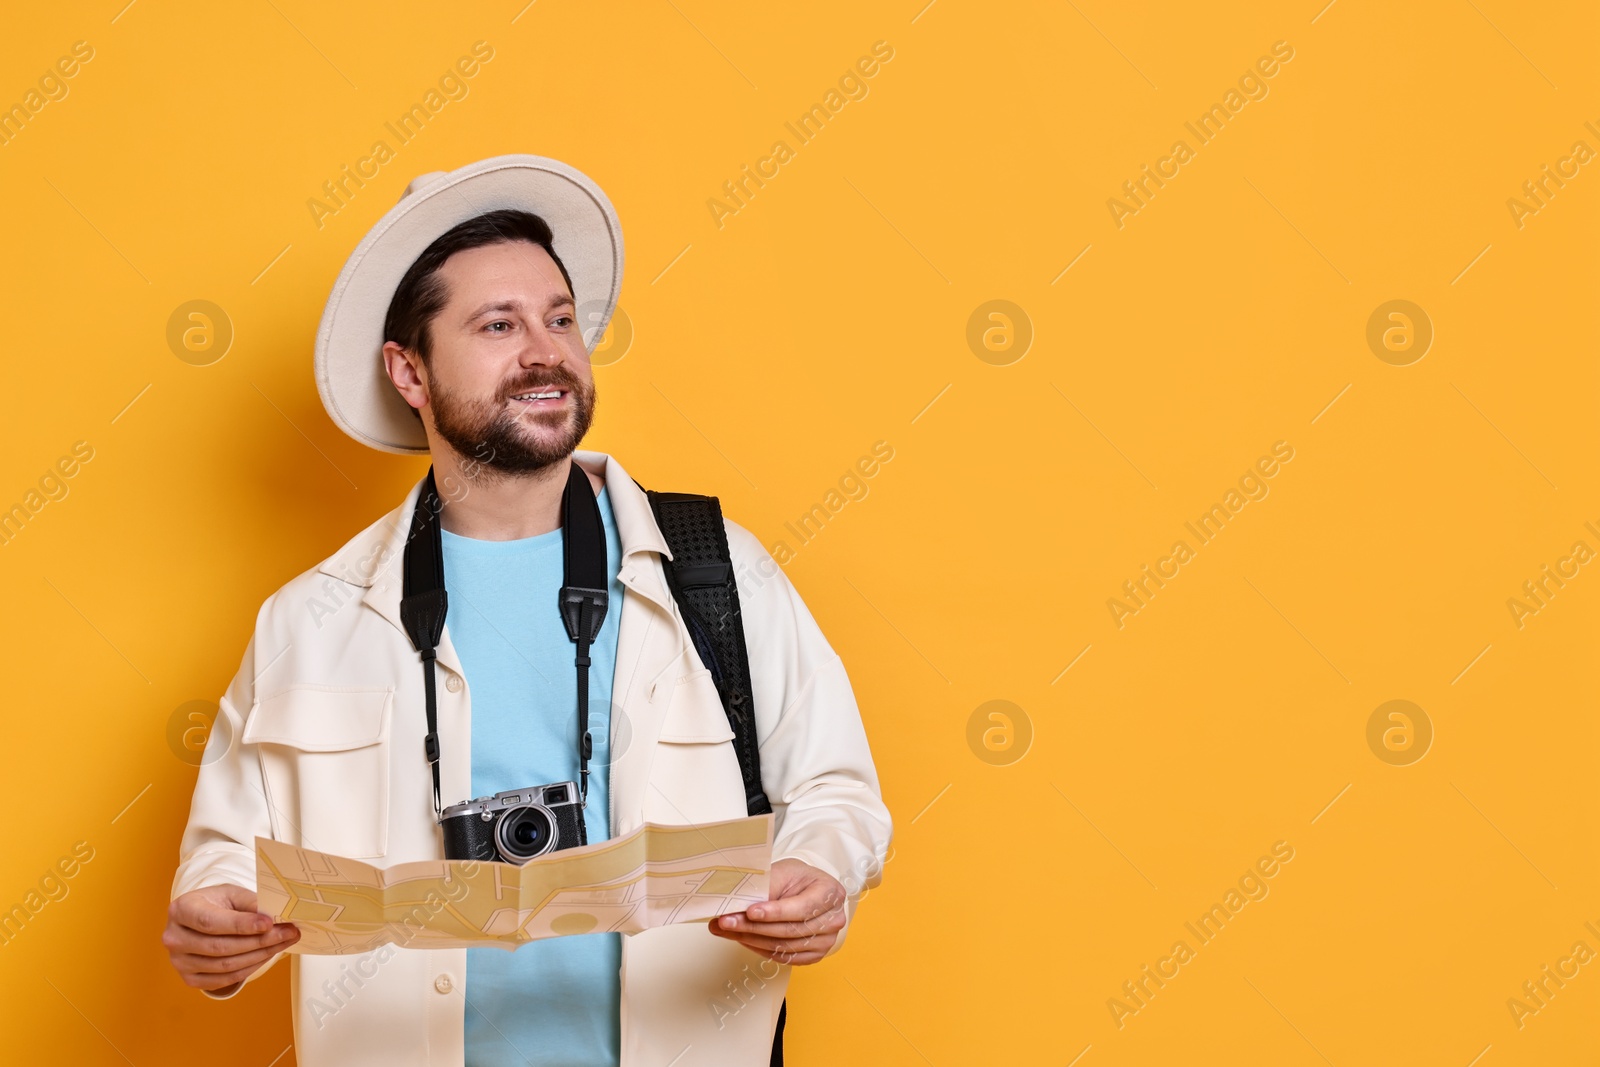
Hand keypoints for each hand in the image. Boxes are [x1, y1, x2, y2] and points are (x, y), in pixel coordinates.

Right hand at [163, 884, 299, 992]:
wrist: (200, 918)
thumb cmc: (217, 903)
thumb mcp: (232, 894)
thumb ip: (251, 903)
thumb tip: (276, 915)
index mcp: (181, 910)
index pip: (211, 922)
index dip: (242, 925)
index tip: (270, 923)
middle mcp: (174, 938)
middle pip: (220, 947)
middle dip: (259, 941)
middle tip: (288, 932)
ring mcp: (179, 962)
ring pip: (225, 965)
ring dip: (260, 955)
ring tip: (284, 942)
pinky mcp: (190, 979)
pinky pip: (224, 979)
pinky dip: (250, 968)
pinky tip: (267, 955)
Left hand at [708, 859, 844, 965]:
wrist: (806, 889)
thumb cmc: (797, 879)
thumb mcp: (783, 872)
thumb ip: (765, 888)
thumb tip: (735, 903)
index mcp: (831, 893)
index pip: (802, 908)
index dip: (775, 912)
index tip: (750, 911)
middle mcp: (833, 920)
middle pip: (790, 931)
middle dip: (754, 927)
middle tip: (726, 921)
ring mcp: (826, 941)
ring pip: (784, 947)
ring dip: (751, 939)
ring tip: (727, 930)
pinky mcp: (813, 955)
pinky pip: (783, 958)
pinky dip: (759, 949)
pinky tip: (743, 939)